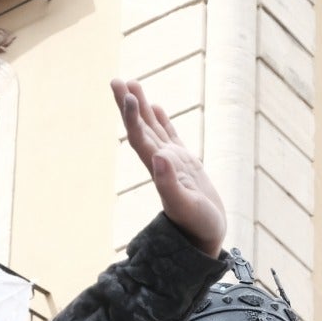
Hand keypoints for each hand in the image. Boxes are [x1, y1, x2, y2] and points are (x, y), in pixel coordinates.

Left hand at [112, 78, 225, 257]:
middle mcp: (161, 163)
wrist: (205, 240)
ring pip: (154, 129)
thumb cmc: (198, 227)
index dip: (132, 116)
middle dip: (129, 104)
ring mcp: (173, 162)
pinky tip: (157, 108)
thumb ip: (170, 184)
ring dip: (142, 107)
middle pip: (141, 128)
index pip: (140, 137)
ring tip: (132, 83)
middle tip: (116, 80)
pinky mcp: (186, 165)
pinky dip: (162, 121)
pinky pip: (171, 137)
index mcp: (159, 169)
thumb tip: (159, 157)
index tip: (129, 94)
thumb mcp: (185, 207)